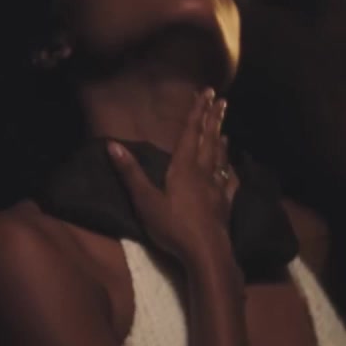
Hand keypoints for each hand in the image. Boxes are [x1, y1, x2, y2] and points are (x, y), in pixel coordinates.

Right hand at [108, 89, 232, 262]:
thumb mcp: (146, 201)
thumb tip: (113, 145)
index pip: (189, 134)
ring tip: (224, 127)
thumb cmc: (173, 227)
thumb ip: (131, 174)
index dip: (196, 112)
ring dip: (221, 139)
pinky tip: (232, 170)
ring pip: (220, 158)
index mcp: (184, 168)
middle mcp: (203, 173)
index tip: (206, 93)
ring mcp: (216, 189)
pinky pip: (229, 181)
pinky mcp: (224, 204)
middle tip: (221, 100)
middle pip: (208, 140)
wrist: (207, 253)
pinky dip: (230, 170)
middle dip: (213, 119)